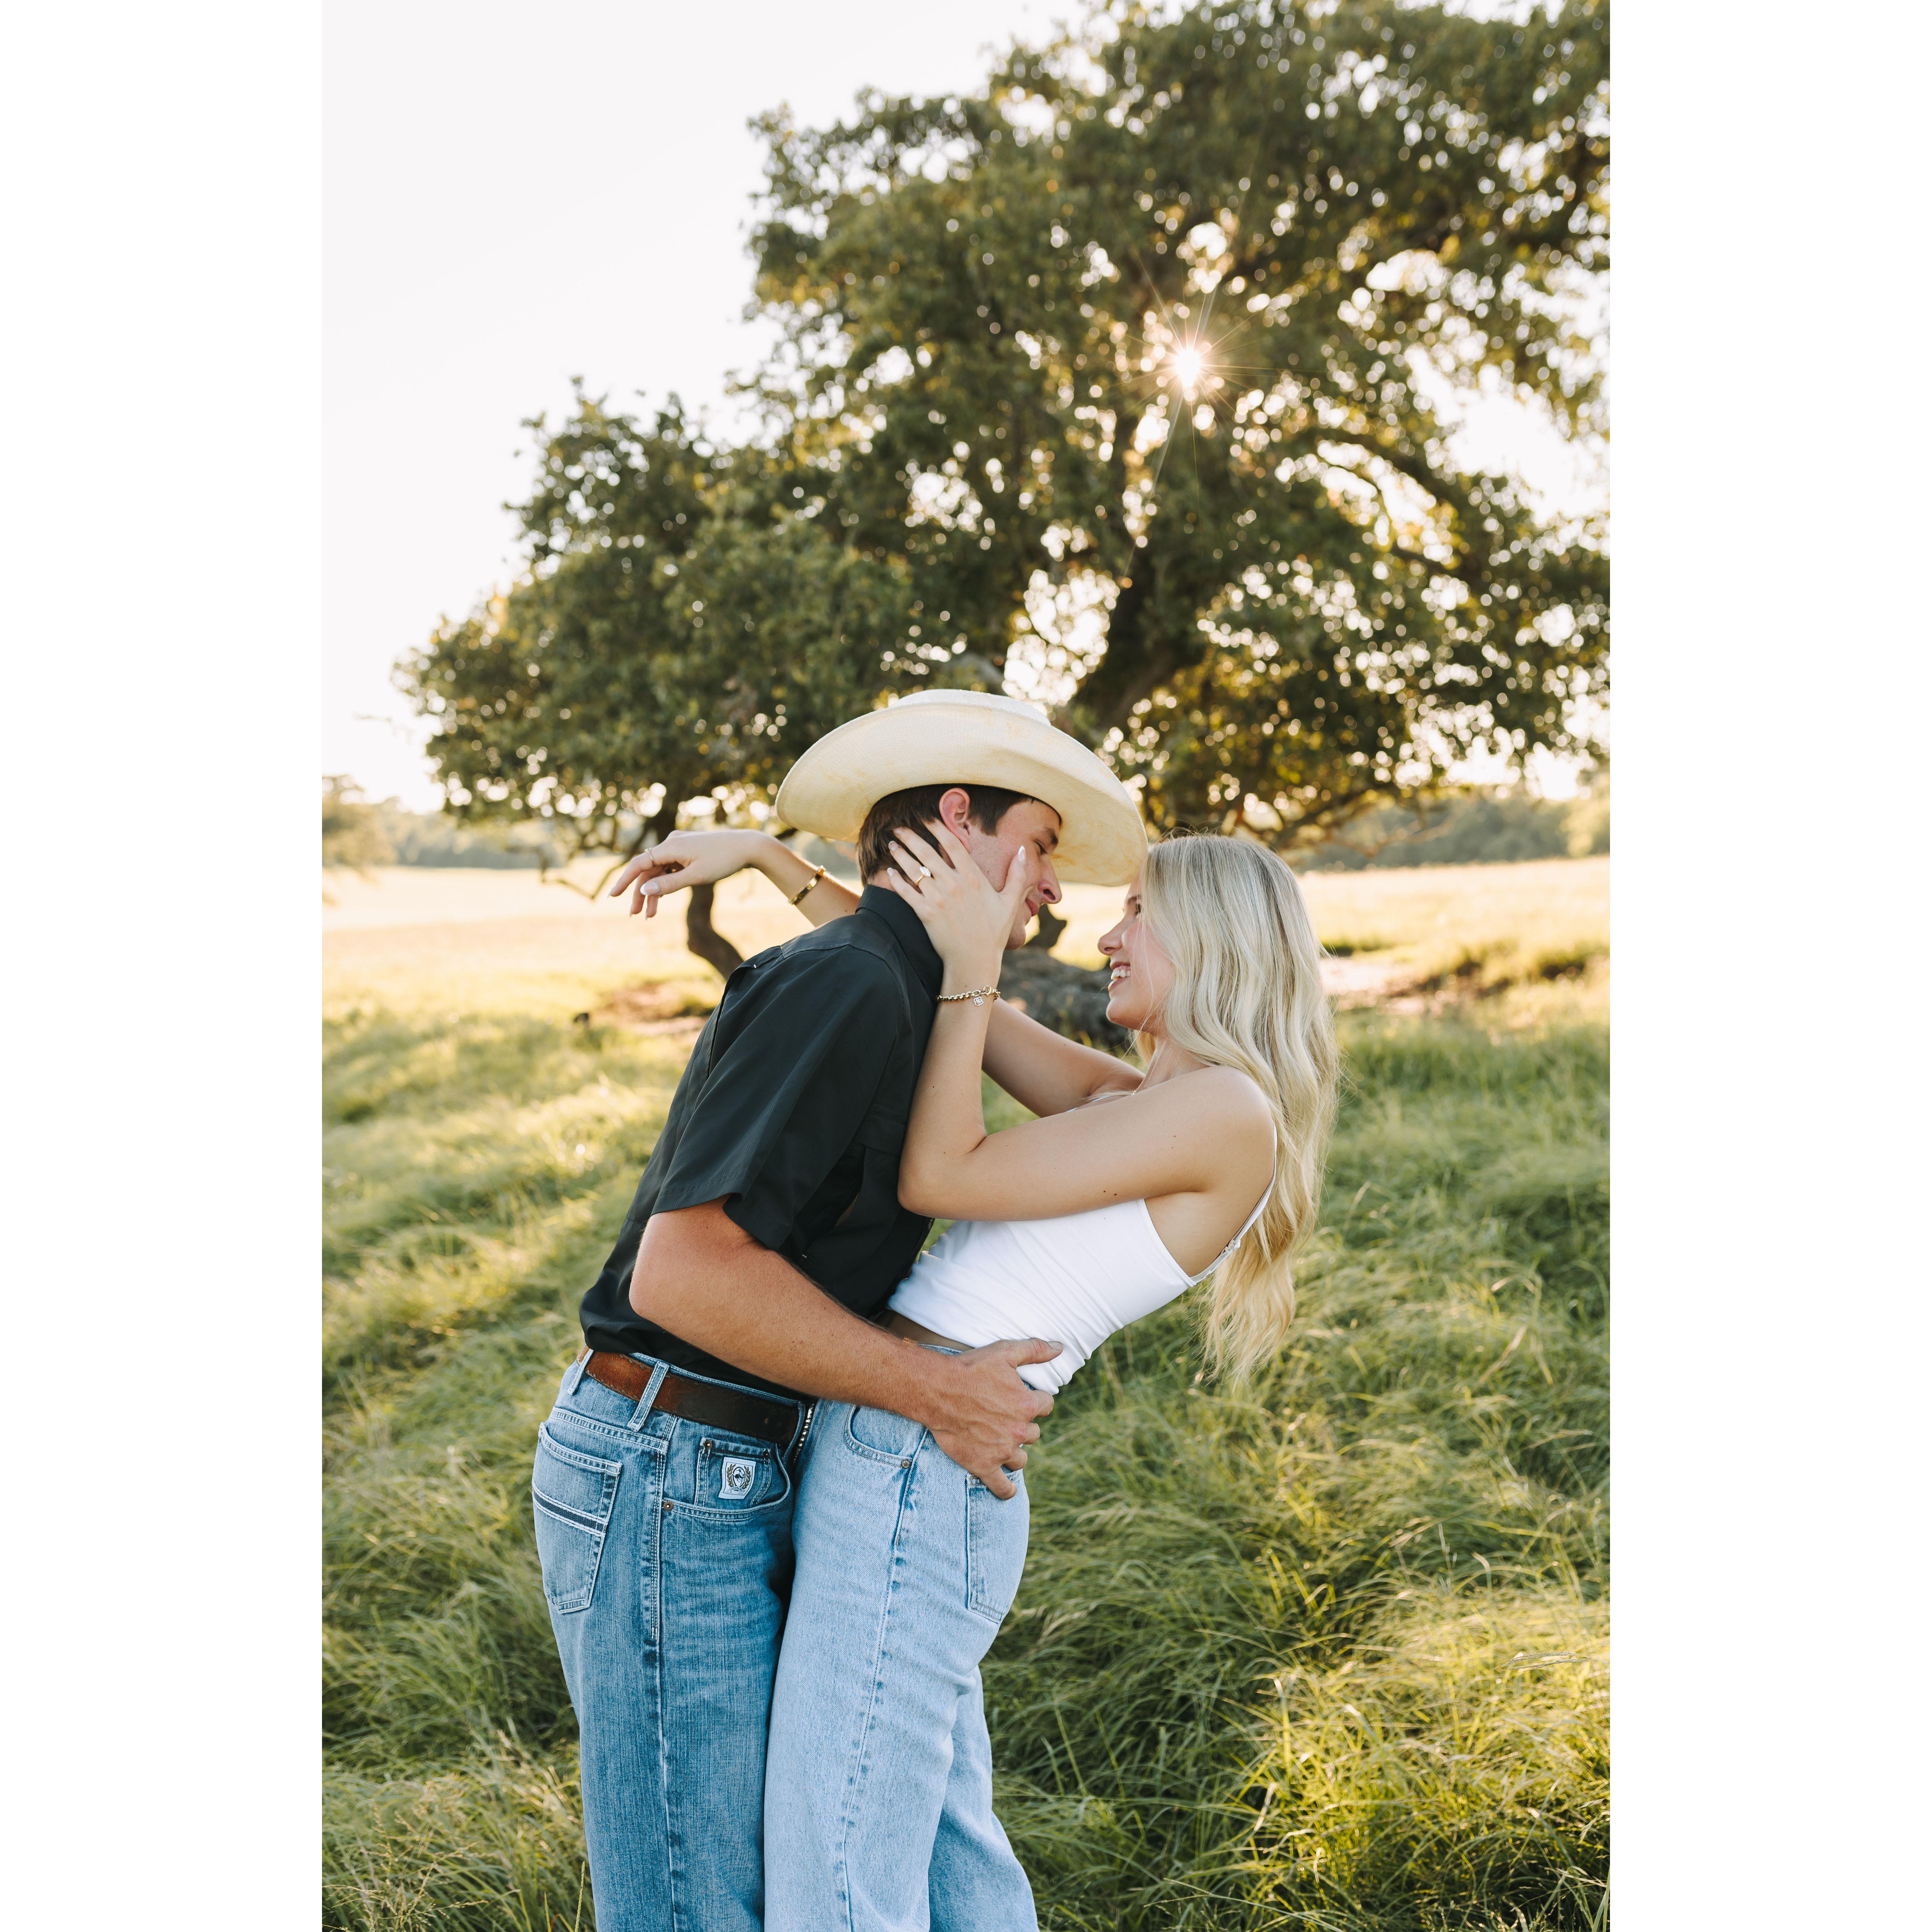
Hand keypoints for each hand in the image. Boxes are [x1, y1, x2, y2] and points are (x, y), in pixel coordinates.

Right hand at [608, 829, 769, 918]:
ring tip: (650, 915)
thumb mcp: (696, 876)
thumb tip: (644, 889)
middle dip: (640, 893)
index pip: (639, 864)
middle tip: (635, 915)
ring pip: (659, 871)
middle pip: (648, 870)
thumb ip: (669, 884)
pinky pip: (670, 868)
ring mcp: (679, 846)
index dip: (624, 881)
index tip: (613, 896)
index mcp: (670, 846)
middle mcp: (671, 843)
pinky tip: (661, 899)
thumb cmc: (724, 860)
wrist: (748, 846)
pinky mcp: (687, 850)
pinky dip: (666, 883)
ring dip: (654, 891)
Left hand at [883, 822, 1024, 982]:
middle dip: (911, 836)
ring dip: (900, 854)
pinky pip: (906, 892)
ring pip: (914, 870)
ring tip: (892, 844)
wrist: (975, 961)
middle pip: (927, 852)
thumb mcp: (1010, 902)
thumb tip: (1023, 850)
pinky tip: (889, 871)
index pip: (952, 844)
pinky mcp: (925, 914)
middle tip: (898, 827)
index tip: (926, 818)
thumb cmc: (993, 933)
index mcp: (974, 878)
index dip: (937, 827)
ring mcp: (938, 899)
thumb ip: (1017, 875)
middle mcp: (954, 884)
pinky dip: (896, 880)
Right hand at [916, 1338, 1060, 1498]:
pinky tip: (1009, 1489)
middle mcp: (1018, 1429)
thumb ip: (1036, 1349)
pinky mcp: (983, 1465)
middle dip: (1023, 1425)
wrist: (936, 1391)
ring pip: (1021, 1458)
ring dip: (1016, 1452)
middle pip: (1034, 1433)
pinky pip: (1002, 1486)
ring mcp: (1002, 1450)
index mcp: (1027, 1404)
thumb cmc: (970, 1369)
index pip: (1046, 1405)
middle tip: (1005, 1418)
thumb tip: (1061, 1347)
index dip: (1036, 1401)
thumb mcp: (1005, 1352)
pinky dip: (1007, 1490)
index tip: (1023, 1398)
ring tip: (1003, 1444)